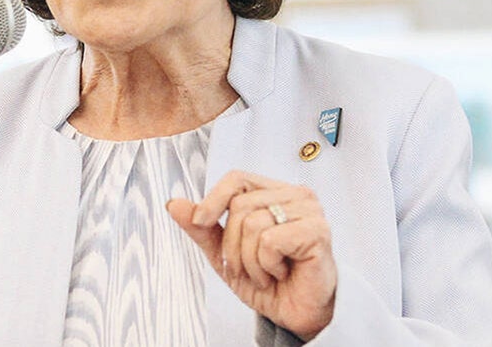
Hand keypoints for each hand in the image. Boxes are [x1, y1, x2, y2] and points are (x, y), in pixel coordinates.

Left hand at [167, 170, 336, 340]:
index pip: (236, 178)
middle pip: (240, 205)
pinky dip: (266, 265)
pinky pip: (270, 241)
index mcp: (273, 192)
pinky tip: (280, 273)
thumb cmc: (270, 281)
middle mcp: (294, 195)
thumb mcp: (224, 253)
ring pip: (253, 223)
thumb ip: (202, 228)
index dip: (213, 199)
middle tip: (246, 267)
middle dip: (232, 245)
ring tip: (265, 272)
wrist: (296, 314)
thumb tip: (175, 204)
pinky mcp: (317, 231)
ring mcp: (309, 211)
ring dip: (249, 260)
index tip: (200, 221)